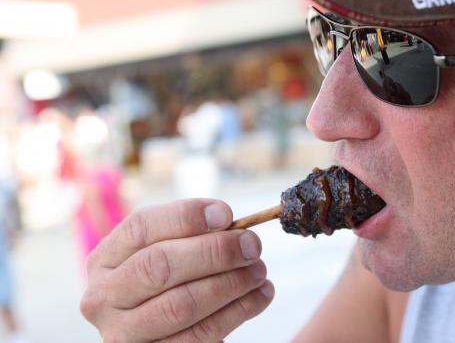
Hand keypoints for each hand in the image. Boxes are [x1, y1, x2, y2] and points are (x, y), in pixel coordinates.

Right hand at [81, 199, 273, 341]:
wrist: (164, 335)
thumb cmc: (170, 283)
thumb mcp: (168, 253)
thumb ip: (189, 235)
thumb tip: (225, 219)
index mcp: (104, 260)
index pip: (141, 226)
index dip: (186, 216)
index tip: (227, 214)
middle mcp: (104, 298)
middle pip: (159, 265)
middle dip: (214, 251)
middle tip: (252, 245)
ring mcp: (123, 334)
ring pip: (181, 305)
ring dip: (231, 283)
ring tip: (260, 271)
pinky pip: (200, 335)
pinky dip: (238, 312)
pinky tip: (260, 296)